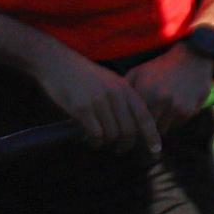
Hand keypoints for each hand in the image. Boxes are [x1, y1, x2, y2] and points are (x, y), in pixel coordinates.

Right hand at [33, 46, 160, 154]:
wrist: (58, 63)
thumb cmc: (85, 75)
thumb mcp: (111, 82)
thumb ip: (123, 99)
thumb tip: (133, 125)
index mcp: (126, 89)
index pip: (145, 116)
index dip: (152, 135)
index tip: (156, 150)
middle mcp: (116, 96)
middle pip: (129, 131)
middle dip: (126, 144)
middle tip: (120, 149)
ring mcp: (99, 102)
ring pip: (112, 135)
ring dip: (107, 143)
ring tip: (100, 142)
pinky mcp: (82, 109)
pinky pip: (95, 134)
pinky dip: (94, 141)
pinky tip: (89, 139)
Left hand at [125, 43, 213, 135]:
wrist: (192, 58)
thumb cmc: (160, 66)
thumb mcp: (138, 72)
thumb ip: (125, 90)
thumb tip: (111, 108)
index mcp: (147, 92)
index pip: (133, 122)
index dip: (130, 127)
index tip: (127, 128)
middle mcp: (163, 102)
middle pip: (147, 130)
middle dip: (143, 130)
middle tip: (140, 127)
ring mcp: (178, 108)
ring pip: (163, 130)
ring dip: (158, 126)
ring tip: (156, 117)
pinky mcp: (190, 111)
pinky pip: (176, 126)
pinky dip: (171, 122)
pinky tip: (170, 111)